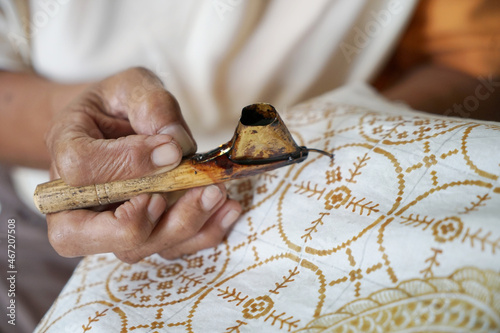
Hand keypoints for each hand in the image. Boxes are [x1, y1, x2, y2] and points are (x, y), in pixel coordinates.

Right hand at [45, 67, 241, 262]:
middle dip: (153, 220)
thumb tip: (176, 147)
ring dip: (184, 227)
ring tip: (219, 195)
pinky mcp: (137, 233)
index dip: (129, 164)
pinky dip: (199, 235)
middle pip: (98, 232)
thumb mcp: (134, 86)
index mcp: (65, 148)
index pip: (83, 169)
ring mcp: (104, 222)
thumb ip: (152, 107)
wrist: (112, 124)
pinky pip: (164, 249)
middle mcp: (75, 198)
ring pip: (135, 248)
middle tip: (203, 190)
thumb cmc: (119, 103)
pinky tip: (227, 211)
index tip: (171, 150)